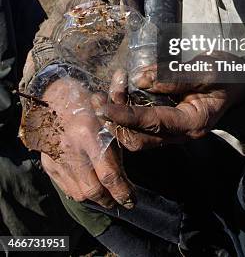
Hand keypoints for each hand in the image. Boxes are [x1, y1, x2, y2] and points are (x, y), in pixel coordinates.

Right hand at [21, 76, 135, 208]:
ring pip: (79, 193)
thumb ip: (123, 133)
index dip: (122, 191)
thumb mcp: (110, 113)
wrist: (54, 97)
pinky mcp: (49, 164)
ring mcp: (57, 158)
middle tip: (122, 201)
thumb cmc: (87, 102)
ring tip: (108, 196)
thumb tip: (140, 150)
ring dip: (96, 199)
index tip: (132, 200)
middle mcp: (71, 150)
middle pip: (93, 190)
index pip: (108, 174)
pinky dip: (80, 192)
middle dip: (110, 200)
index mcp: (89, 134)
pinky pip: (66, 187)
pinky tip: (91, 188)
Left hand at [92, 53, 244, 150]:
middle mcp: (180, 134)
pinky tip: (120, 92)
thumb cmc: (228, 74)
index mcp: (192, 123)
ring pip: (136, 136)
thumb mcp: (207, 69)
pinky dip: (126, 113)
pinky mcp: (167, 124)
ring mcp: (173, 132)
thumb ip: (174, 76)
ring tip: (110, 89)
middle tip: (102, 94)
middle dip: (116, 120)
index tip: (103, 106)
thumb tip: (140, 80)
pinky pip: (140, 127)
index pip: (152, 124)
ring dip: (118, 117)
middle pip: (138, 139)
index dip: (125, 115)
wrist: (241, 82)